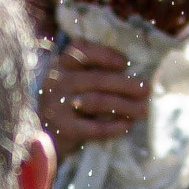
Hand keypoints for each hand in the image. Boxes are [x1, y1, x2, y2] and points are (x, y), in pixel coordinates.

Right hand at [37, 38, 148, 157]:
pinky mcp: (63, 128)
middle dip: (125, 84)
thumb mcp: (71, 82)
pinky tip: (127, 125)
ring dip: (124, 105)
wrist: (41, 138)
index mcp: (60, 66)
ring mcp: (57, 105)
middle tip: (146, 89)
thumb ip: (91, 72)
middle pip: (96, 79)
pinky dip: (113, 127)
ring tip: (143, 110)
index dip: (104, 54)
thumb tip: (131, 71)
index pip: (79, 50)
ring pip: (97, 101)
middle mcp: (56, 82)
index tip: (124, 63)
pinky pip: (93, 127)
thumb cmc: (65, 104)